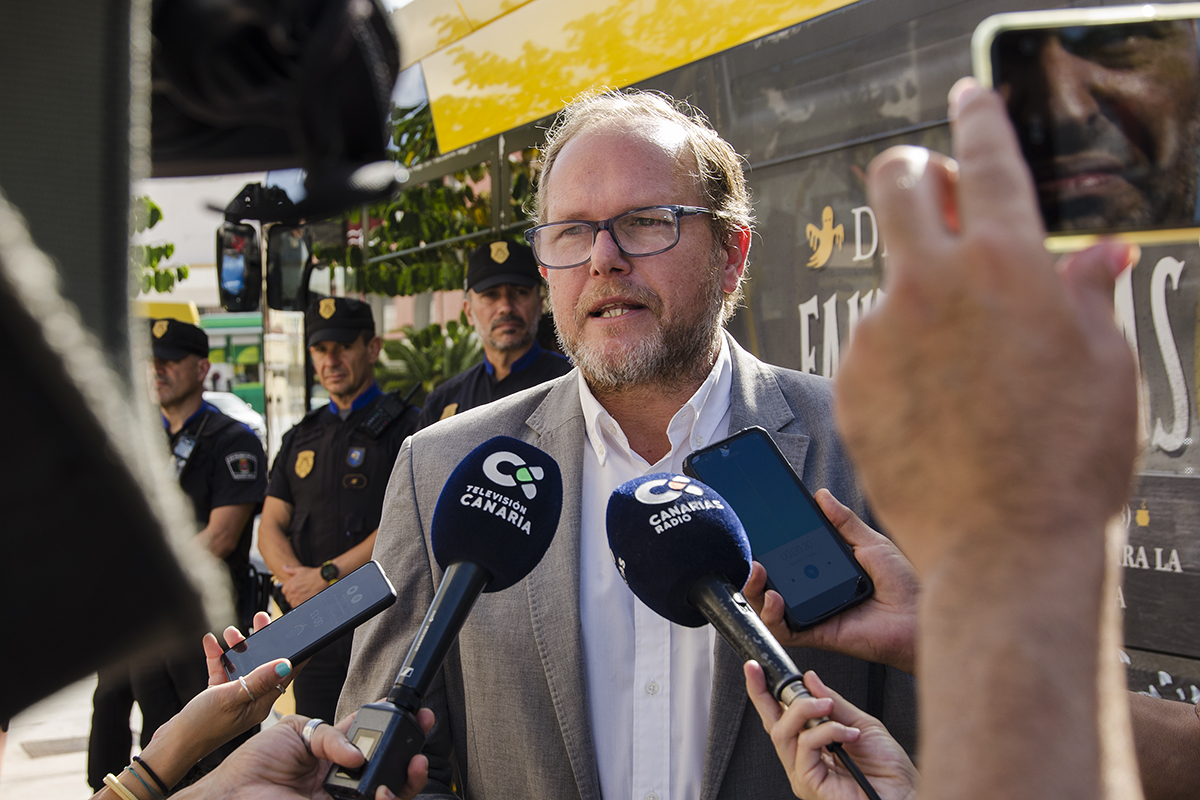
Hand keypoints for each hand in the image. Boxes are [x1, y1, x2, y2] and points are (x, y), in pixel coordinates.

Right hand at [138, 615, 292, 788]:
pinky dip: (217, 656)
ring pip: (242, 665)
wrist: (171, 746)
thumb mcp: (232, 698)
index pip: (286, 674)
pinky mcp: (218, 695)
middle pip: (265, 664)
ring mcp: (235, 697)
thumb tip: (285, 664)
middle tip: (261, 619)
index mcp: (261, 703)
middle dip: (263, 641)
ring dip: (237, 647)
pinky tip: (210, 643)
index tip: (300, 634)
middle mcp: (252, 699)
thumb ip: (258, 680)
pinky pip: (222, 670)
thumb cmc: (201, 727)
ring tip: (230, 632)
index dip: (295, 653)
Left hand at [177, 712, 434, 799]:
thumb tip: (358, 754)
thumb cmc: (253, 764)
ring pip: (387, 792)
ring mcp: (339, 798)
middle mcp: (341, 778)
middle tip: (424, 730)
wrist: (230, 796)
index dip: (394, 725)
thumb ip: (330, 735)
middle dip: (411, 749)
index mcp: (332, 753)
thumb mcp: (295, 732)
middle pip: (388, 767)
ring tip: (412, 765)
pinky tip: (384, 791)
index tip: (413, 713)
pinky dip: (385, 798)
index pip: (373, 738)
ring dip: (407, 779)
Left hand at [280, 565, 327, 605]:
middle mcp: (294, 591)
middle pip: (288, 598)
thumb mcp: (301, 570)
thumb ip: (291, 570)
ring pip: (292, 603)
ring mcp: (299, 597)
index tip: (292, 590)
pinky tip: (304, 600)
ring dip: (295, 601)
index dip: (288, 590)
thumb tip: (284, 567)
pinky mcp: (305, 601)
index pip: (284, 591)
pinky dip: (300, 604)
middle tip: (298, 594)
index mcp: (291, 584)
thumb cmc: (313, 574)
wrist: (322, 578)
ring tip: (301, 598)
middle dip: (292, 596)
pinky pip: (298, 606)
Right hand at [743, 489, 917, 672]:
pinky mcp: (815, 634)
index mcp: (826, 570)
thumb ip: (844, 522)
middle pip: (772, 582)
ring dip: (755, 589)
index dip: (769, 547)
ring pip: (769, 606)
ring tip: (757, 571)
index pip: (789, 558)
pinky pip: (783, 630)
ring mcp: (812, 614)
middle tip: (752, 553)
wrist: (920, 618)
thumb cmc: (905, 585)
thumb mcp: (871, 543)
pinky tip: (774, 598)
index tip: (757, 530)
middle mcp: (814, 593)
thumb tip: (822, 496)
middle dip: (753, 568)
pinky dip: (771, 616)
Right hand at [745, 664, 917, 799]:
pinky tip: (847, 733)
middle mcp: (803, 760)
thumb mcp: (861, 723)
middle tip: (782, 679)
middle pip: (772, 724)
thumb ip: (835, 703)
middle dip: (767, 694)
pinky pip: (804, 747)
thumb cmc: (890, 770)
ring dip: (805, 711)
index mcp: (812, 746)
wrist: (906, 795)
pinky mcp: (808, 784)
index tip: (754, 668)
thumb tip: (810, 680)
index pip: (780, 716)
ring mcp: (803, 773)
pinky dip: (825, 732)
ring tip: (829, 706)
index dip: (764, 692)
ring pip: (783, 733)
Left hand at [836, 80, 1139, 574]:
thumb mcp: (1103, 362)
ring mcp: (881, 332)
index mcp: (1007, 265)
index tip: (968, 98)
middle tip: (935, 190)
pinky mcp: (851, 378)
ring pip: (892, 281)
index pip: (986, 160)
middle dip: (915, 170)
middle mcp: (932, 284)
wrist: (1005, 544)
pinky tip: (936, 405)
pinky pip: (875, 344)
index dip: (978, 118)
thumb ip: (1085, 292)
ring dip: (922, 297)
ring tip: (966, 371)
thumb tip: (1093, 256)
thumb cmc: (1068, 459)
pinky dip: (902, 356)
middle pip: (897, 184)